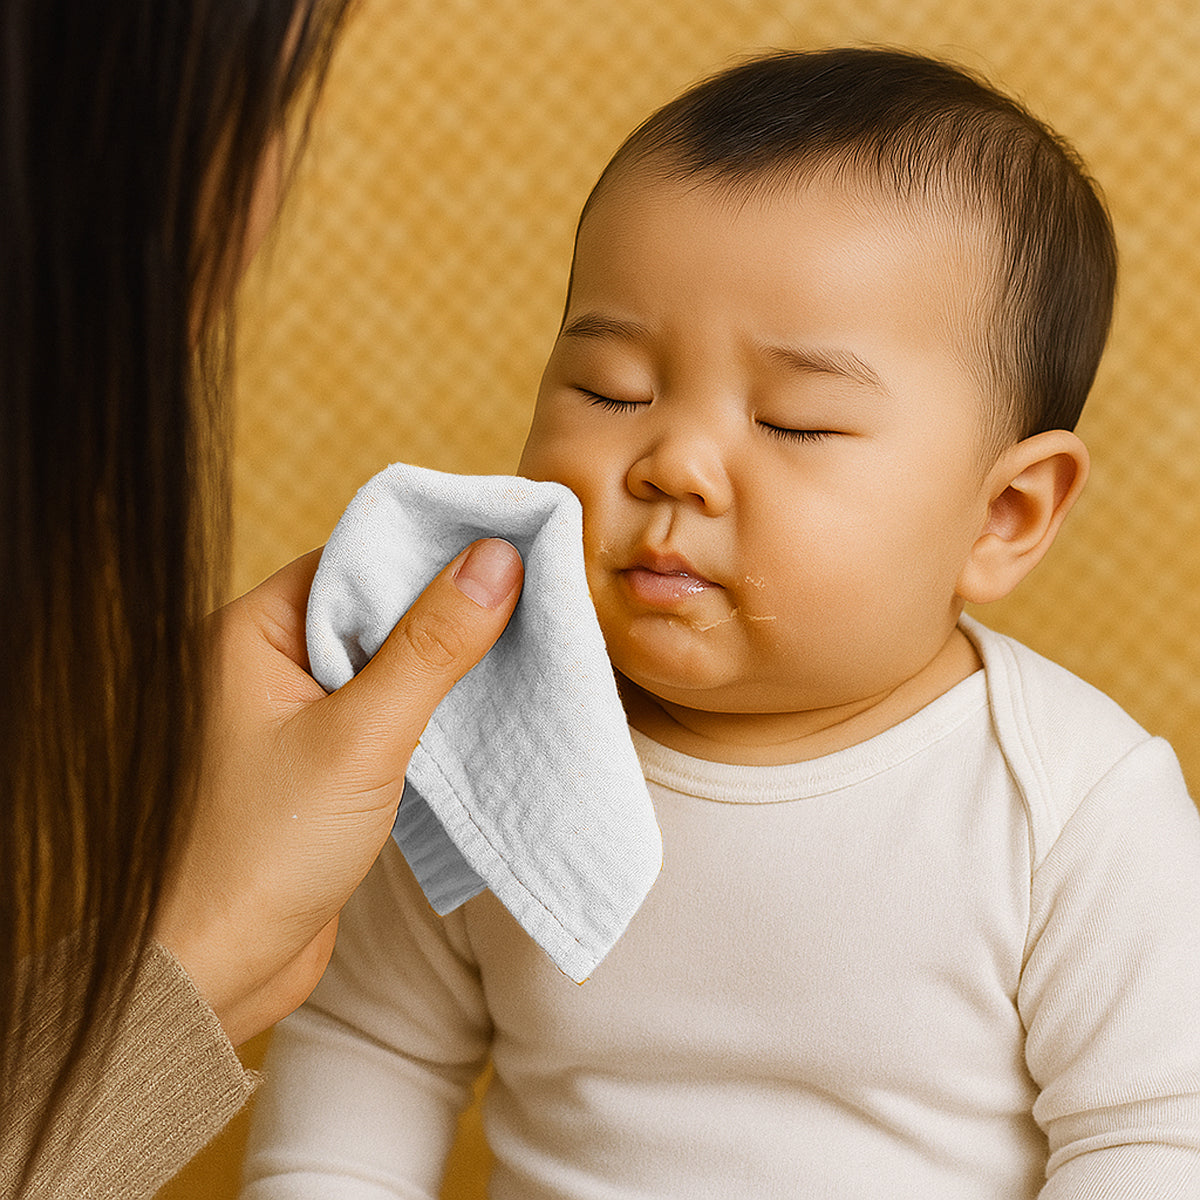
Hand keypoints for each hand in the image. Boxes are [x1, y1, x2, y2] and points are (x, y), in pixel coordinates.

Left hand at [154, 539, 522, 1045]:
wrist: (219, 971)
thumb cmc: (264, 850)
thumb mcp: (363, 737)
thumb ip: (431, 646)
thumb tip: (496, 559)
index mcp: (248, 632)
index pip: (351, 557)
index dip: (428, 546)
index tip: (505, 539)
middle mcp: (263, 662)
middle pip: (371, 604)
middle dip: (446, 603)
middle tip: (531, 590)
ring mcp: (291, 712)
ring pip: (383, 660)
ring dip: (444, 659)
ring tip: (522, 642)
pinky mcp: (318, 760)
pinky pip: (382, 710)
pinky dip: (430, 706)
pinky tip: (483, 703)